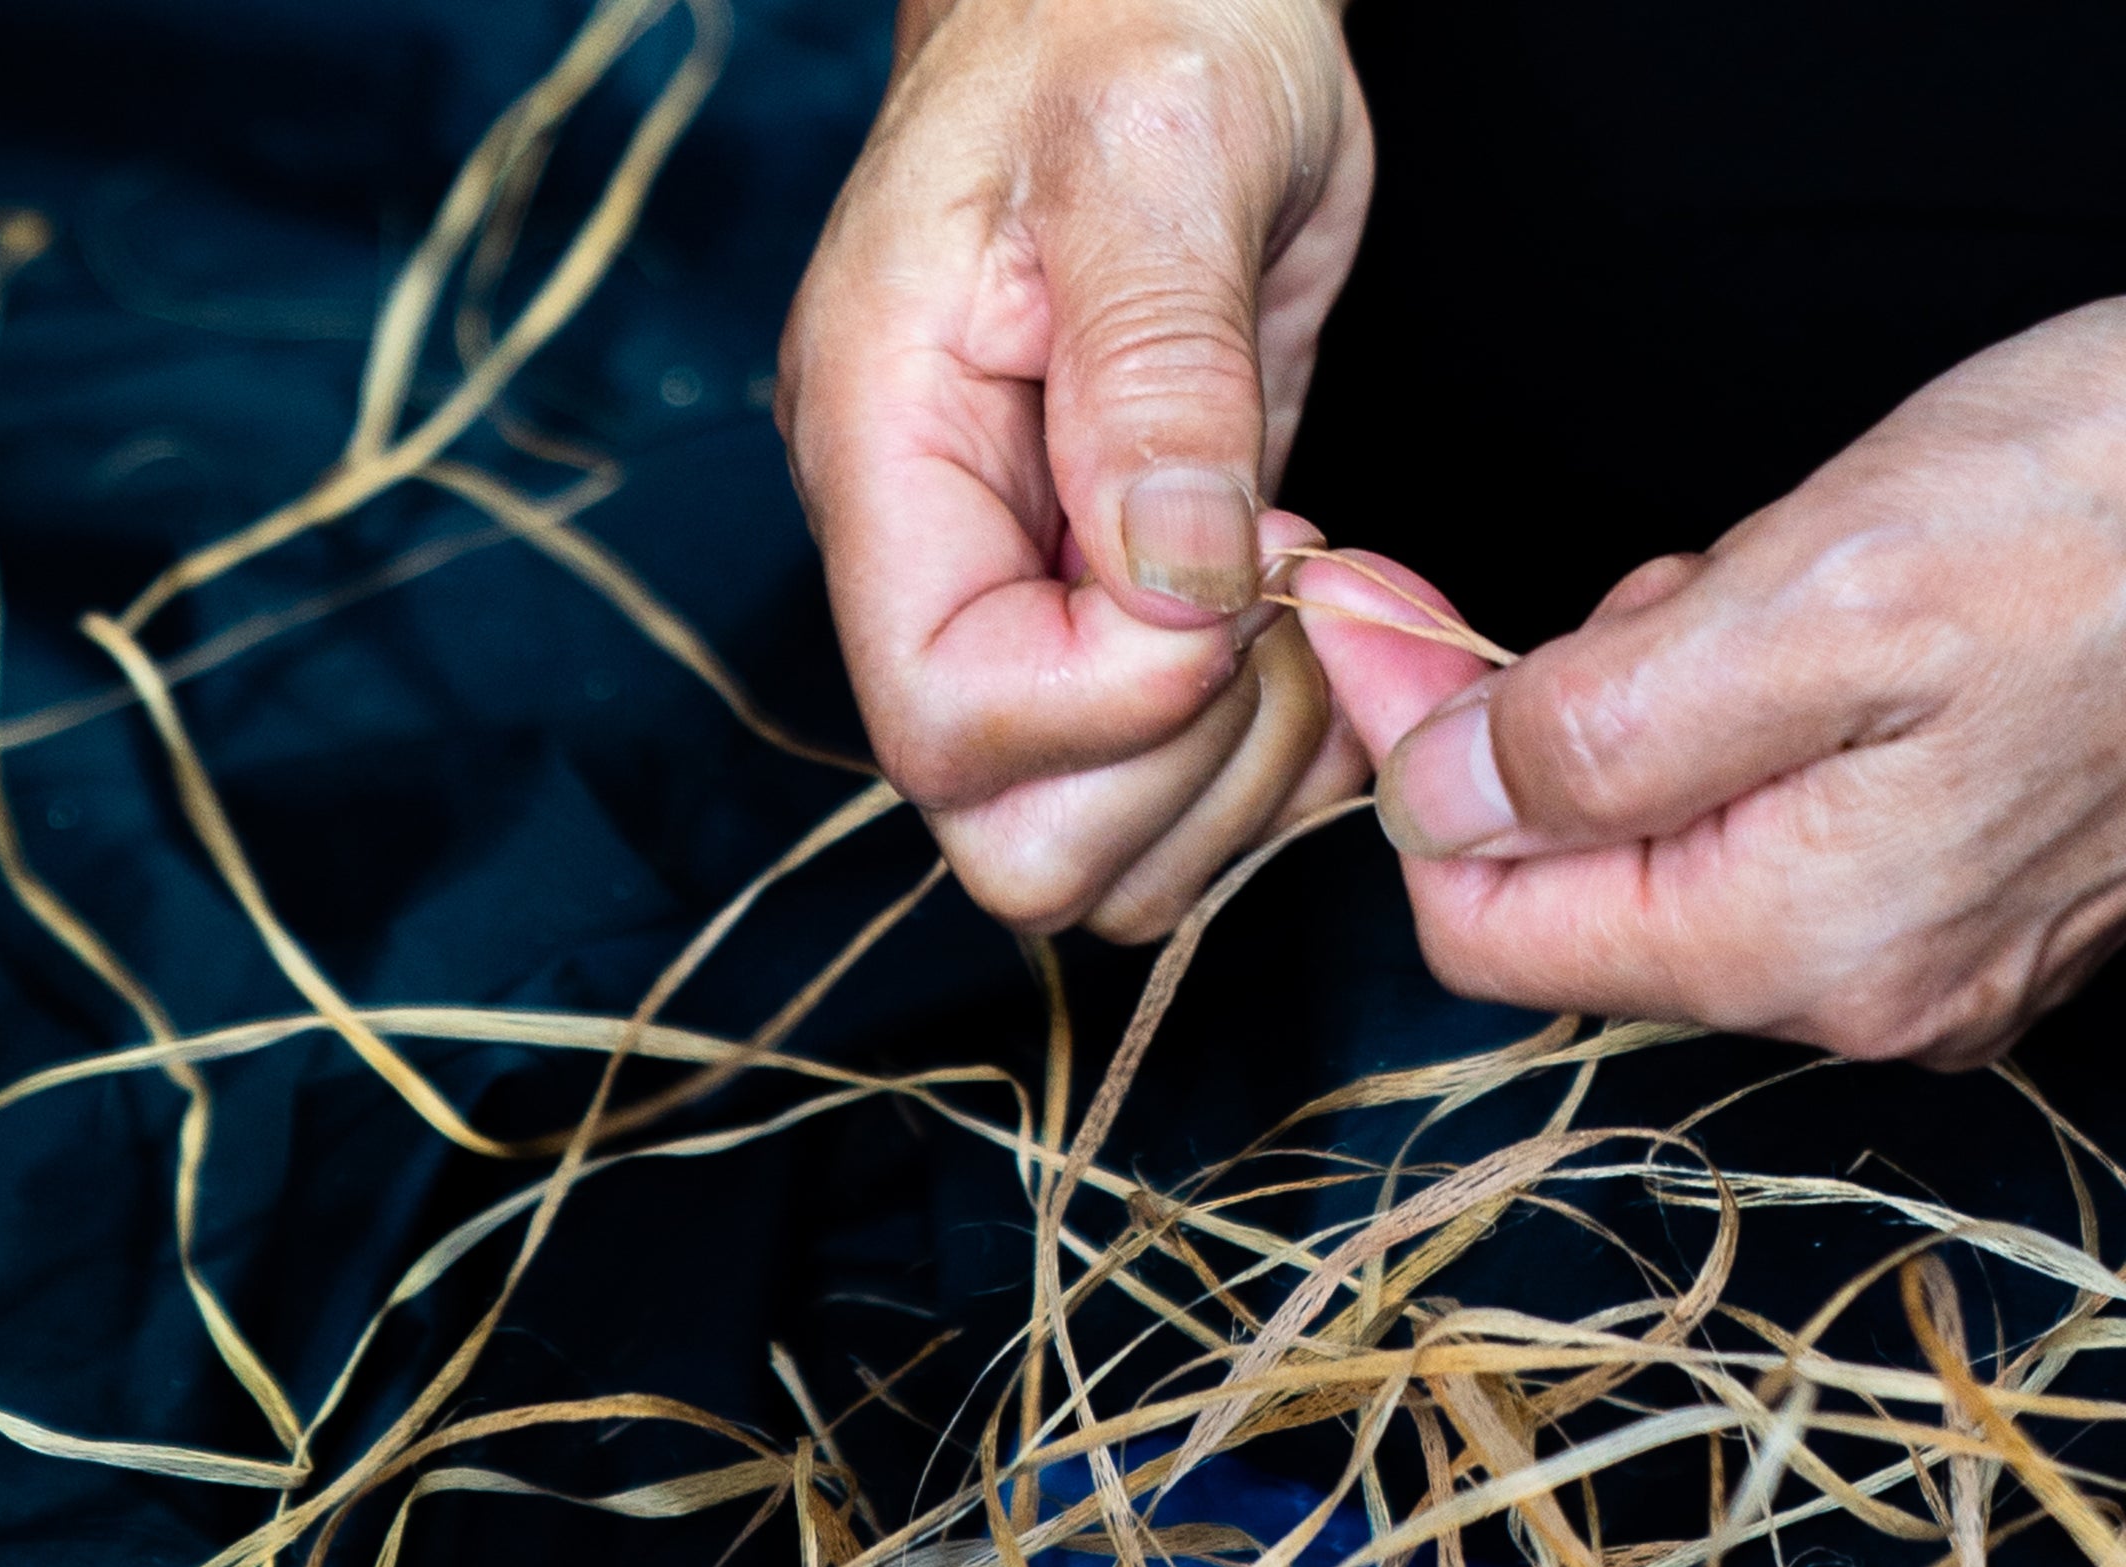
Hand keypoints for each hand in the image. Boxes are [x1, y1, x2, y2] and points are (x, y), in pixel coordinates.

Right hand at [777, 0, 1372, 940]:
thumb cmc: (1127, 26)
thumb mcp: (1154, 153)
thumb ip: (1158, 371)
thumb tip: (1175, 586)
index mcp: (883, 454)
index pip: (947, 724)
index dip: (1123, 699)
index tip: (1242, 558)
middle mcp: (930, 562)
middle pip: (1011, 837)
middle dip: (1189, 763)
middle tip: (1281, 595)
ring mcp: (1017, 602)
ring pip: (1095, 853)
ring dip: (1243, 775)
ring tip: (1304, 590)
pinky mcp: (1110, 617)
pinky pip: (1174, 795)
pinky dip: (1274, 758)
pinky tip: (1314, 620)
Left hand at [1301, 299, 2125, 1068]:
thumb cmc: (2110, 508)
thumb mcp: (1819, 596)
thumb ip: (1597, 736)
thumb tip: (1429, 806)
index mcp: (1803, 941)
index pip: (1485, 927)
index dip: (1399, 772)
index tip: (1359, 618)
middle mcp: (1856, 979)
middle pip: (1565, 885)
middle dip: (1532, 727)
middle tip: (1616, 586)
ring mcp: (1916, 936)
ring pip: (1659, 833)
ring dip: (1637, 702)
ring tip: (1740, 586)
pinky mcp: (1954, 867)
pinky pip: (1757, 808)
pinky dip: (1725, 707)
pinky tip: (1796, 613)